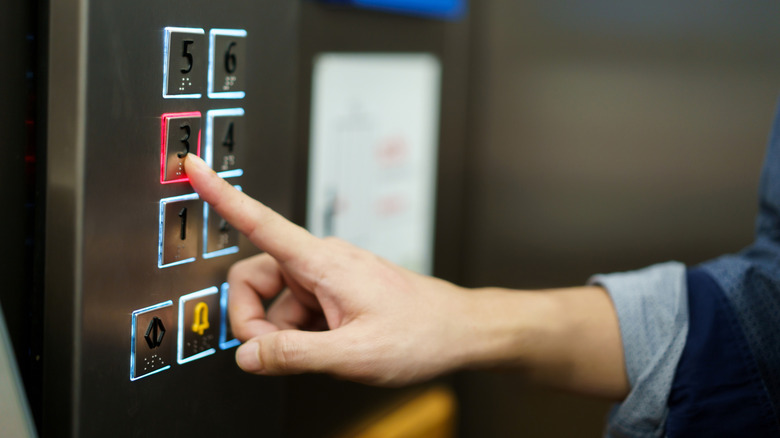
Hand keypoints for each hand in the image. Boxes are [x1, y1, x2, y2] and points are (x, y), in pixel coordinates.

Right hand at [184, 154, 471, 385]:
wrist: (458, 331)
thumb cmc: (421, 332)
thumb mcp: (354, 353)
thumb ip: (294, 355)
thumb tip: (248, 355)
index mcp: (322, 262)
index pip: (259, 221)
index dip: (221, 194)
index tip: (194, 167)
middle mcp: (321, 263)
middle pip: (253, 278)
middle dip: (250, 319)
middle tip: (271, 353)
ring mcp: (327, 279)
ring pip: (274, 302)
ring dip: (279, 333)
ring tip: (317, 353)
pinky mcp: (335, 295)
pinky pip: (296, 311)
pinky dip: (298, 334)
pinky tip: (328, 347)